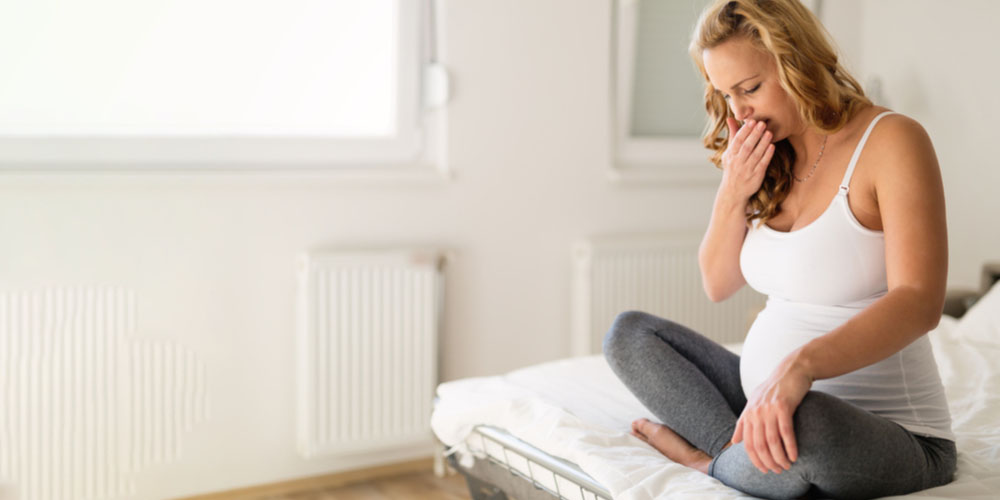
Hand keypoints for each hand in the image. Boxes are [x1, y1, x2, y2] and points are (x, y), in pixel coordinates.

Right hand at [719, 117, 773, 201]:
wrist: (733, 192)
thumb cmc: (732, 169)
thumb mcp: (729, 153)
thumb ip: (732, 136)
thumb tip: (730, 118)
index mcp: (730, 156)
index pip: (737, 141)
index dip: (745, 130)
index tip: (752, 121)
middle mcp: (737, 162)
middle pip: (746, 146)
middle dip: (754, 134)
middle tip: (763, 123)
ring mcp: (747, 170)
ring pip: (755, 155)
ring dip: (762, 143)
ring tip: (769, 133)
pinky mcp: (756, 177)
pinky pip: (762, 164)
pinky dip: (767, 155)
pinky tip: (772, 147)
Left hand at [732, 353, 811, 473]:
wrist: (791, 370)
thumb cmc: (775, 389)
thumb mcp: (754, 403)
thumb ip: (744, 423)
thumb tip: (734, 442)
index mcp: (748, 414)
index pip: (747, 444)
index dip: (755, 460)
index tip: (764, 470)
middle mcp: (755, 412)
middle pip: (759, 445)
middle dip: (768, 462)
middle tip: (778, 471)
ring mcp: (768, 409)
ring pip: (772, 441)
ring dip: (780, 457)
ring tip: (787, 466)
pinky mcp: (783, 406)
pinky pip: (786, 432)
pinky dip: (790, 447)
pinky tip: (794, 456)